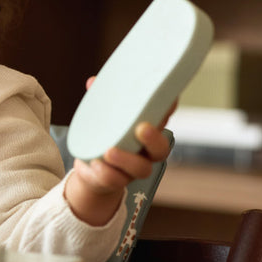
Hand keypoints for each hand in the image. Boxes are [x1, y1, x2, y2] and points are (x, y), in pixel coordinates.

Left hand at [63, 77, 175, 225]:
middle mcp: (146, 151)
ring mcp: (134, 168)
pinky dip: (106, 172)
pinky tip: (95, 163)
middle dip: (154, 138)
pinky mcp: (116, 180)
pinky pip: (115, 180)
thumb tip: (93, 82)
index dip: (169, 107)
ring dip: (127, 159)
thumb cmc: (104, 135)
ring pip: (142, 168)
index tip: (169, 97)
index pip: (164, 117)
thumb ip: (99, 99)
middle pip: (161, 148)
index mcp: (147, 130)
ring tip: (109, 151)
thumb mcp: (101, 115)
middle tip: (141, 128)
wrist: (92, 167)